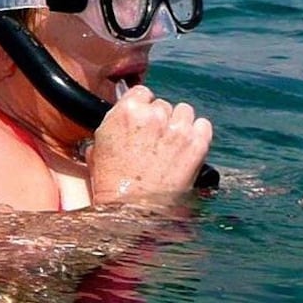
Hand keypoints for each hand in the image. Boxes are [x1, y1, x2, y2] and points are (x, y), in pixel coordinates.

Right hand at [87, 85, 211, 204]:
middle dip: (161, 119)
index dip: (143, 107)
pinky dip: (198, 134)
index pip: (142, 93)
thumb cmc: (111, 184)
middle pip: (163, 105)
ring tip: (173, 143)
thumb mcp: (99, 148)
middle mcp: (154, 115)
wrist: (132, 209)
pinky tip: (189, 146)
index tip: (143, 120)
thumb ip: (113, 126)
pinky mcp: (197, 144)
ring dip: (179, 124)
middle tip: (155, 140)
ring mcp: (177, 129)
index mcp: (127, 111)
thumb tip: (120, 120)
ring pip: (184, 111)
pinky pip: (203, 125)